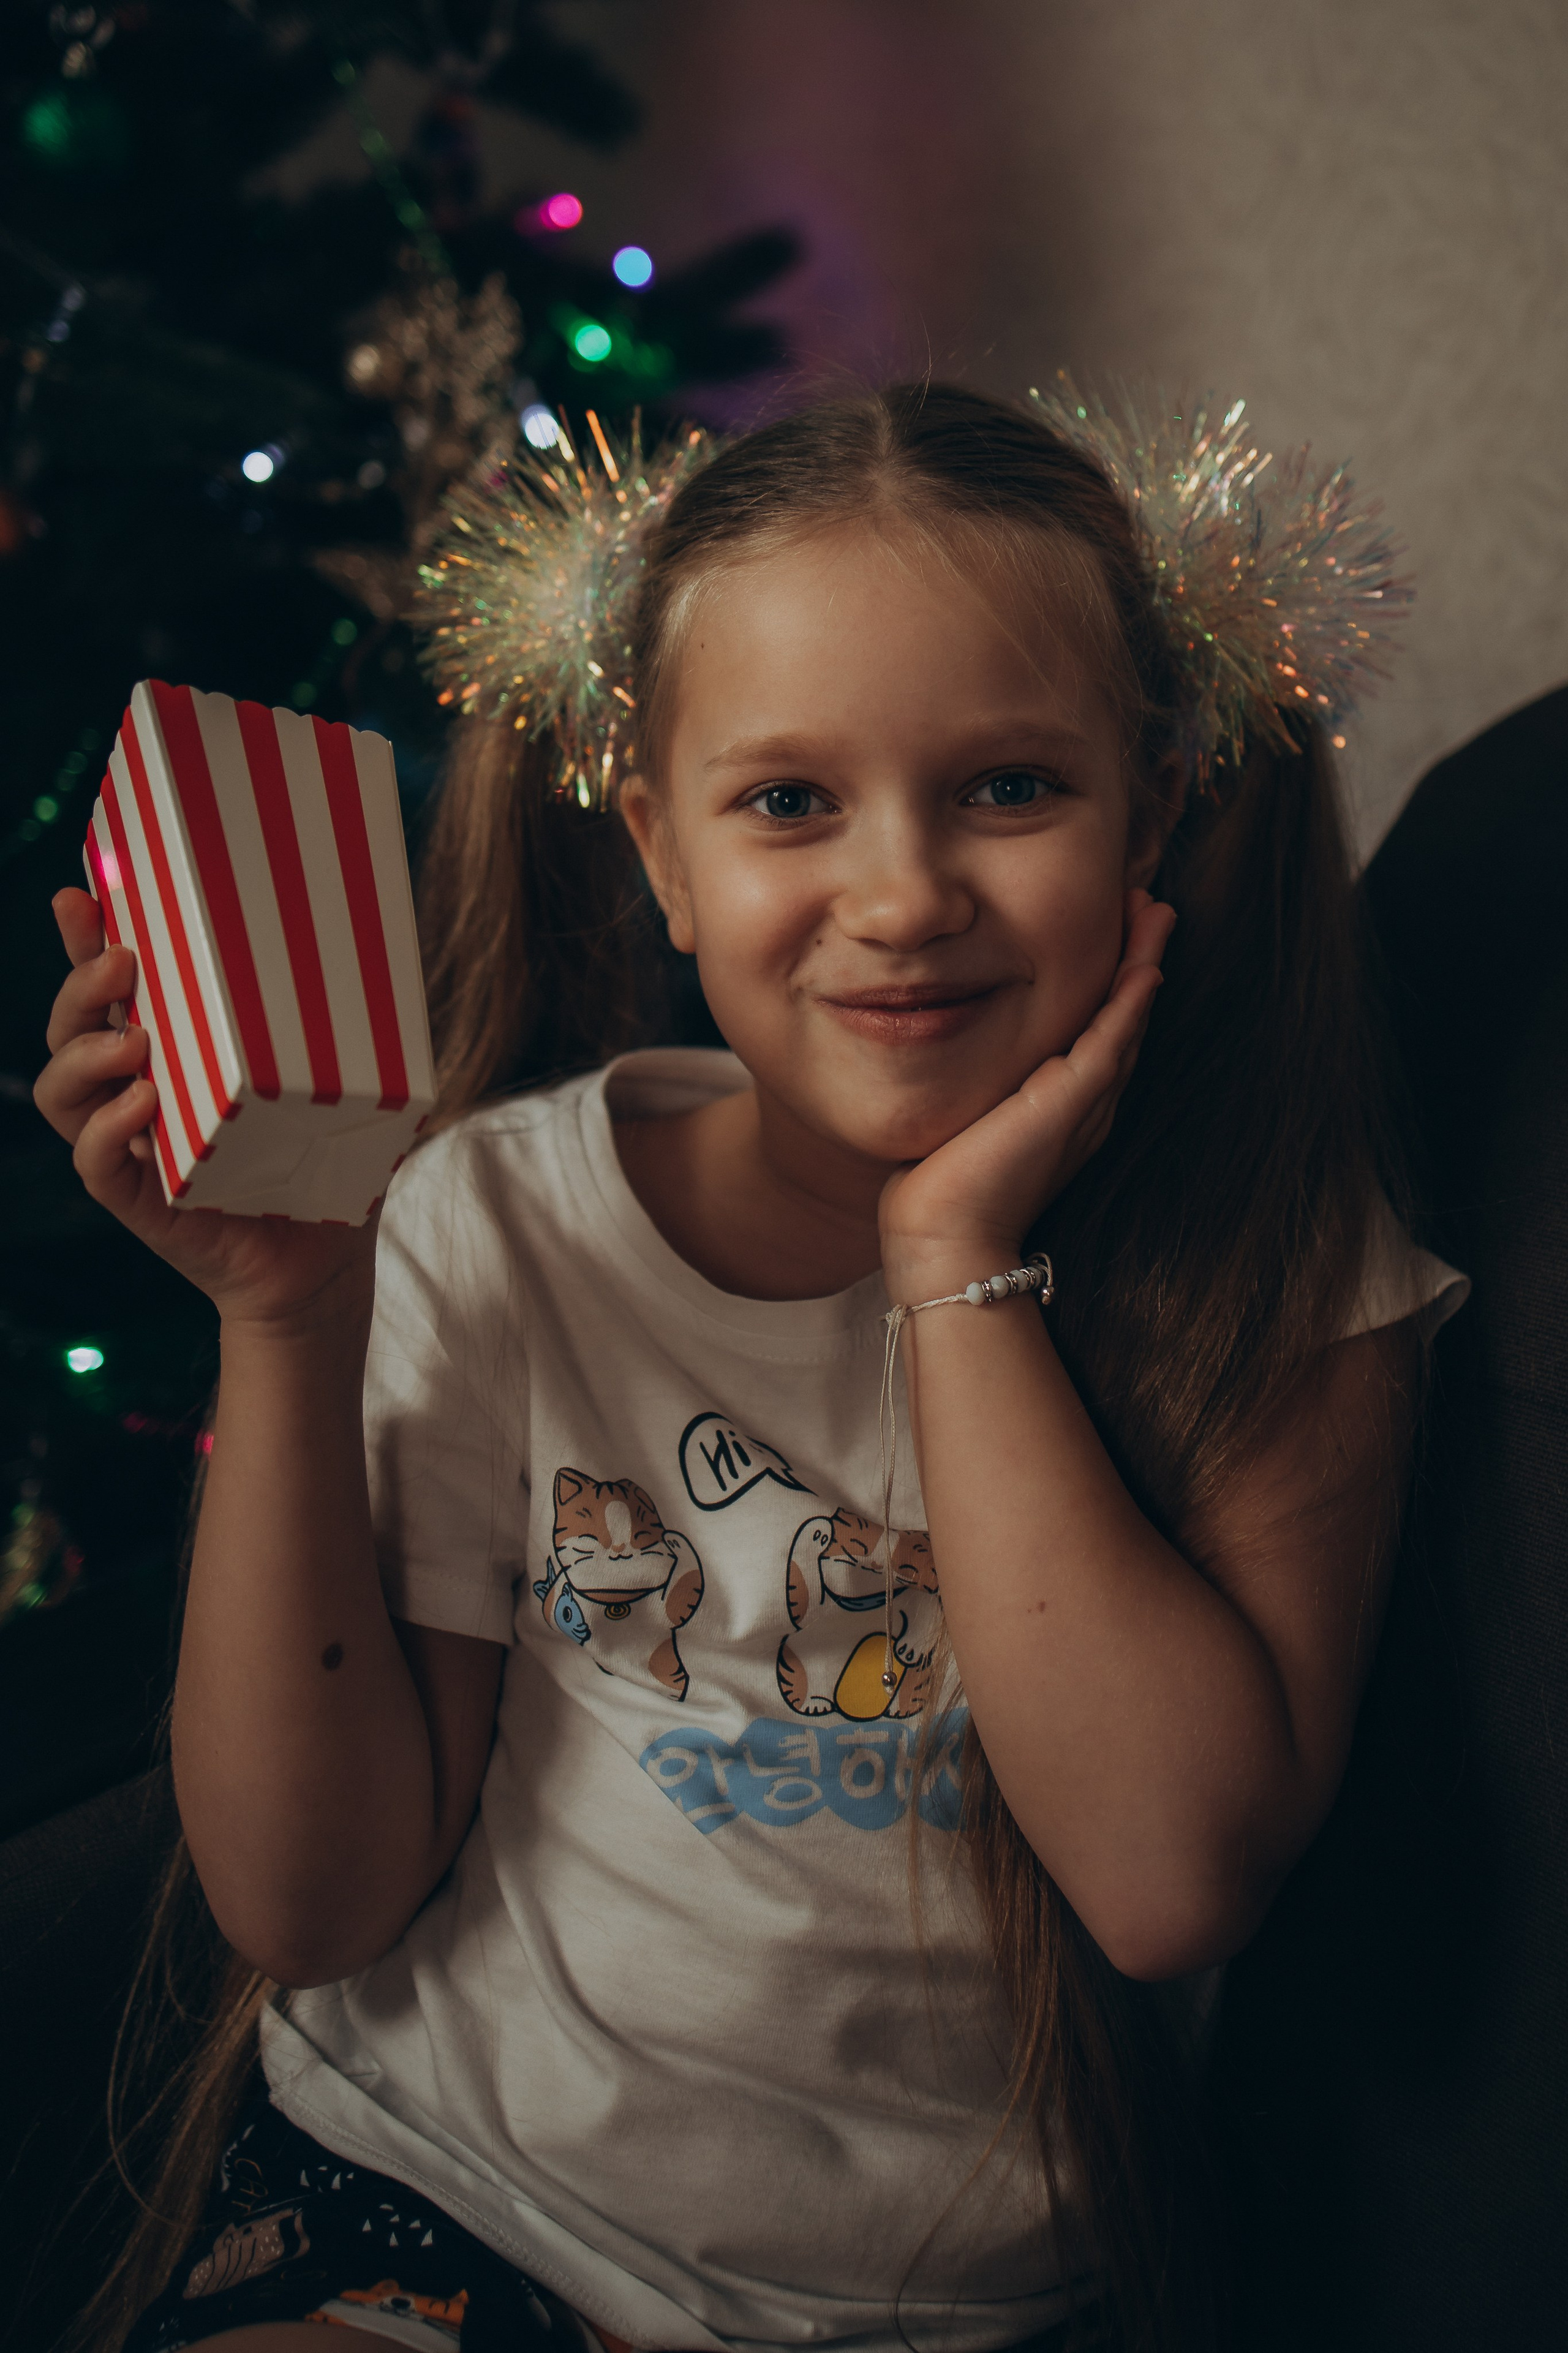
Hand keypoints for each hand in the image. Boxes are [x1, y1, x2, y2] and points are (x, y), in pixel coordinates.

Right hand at [34, 887, 378, 1331]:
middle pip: (71, 1026)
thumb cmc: (326, 1166)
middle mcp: (136, 1090)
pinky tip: (146, 1105)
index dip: (86, 938)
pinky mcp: (139, 1199)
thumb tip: (390, 955)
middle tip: (121, 962)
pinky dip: (110, 1131)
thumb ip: (346, 1029)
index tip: (85, 894)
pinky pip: (95, 1162)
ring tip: (133, 1041)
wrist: (325, 1265)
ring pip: (62, 1091)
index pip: (114, 987)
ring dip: (84, 1055)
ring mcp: (132, 1145)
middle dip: (80, 986)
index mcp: (173, 1049)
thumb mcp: (339, 1084)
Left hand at [879, 889, 1174, 1294]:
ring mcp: (1084, 1105)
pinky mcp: (1071, 1105)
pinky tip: (1144, 967)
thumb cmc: (943, 1184)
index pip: (1099, 1030)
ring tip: (1155, 912)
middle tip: (1152, 905)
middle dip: (1139, 958)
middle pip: (1124, 1018)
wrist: (943, 1236)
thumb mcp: (969, 1113)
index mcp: (1065, 1107)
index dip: (1114, 979)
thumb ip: (982, 1083)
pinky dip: (1129, 1003)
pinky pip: (1111, 1042)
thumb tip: (960, 1044)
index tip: (1116, 928)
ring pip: (1127, 1022)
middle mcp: (1085, 1104)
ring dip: (1144, 964)